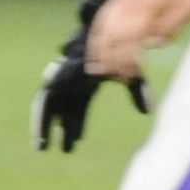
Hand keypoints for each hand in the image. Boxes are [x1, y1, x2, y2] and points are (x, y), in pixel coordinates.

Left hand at [32, 9, 150, 152]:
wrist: (102, 39)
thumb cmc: (117, 54)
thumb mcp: (131, 76)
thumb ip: (139, 93)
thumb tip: (149, 113)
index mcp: (86, 85)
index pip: (80, 109)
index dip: (78, 126)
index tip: (77, 143)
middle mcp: (71, 85)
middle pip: (65, 112)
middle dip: (65, 130)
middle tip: (66, 151)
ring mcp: (61, 83)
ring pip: (50, 109)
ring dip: (45, 128)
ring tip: (42, 148)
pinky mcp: (52, 81)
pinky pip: (42, 104)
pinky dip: (40, 121)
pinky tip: (40, 136)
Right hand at [86, 0, 189, 80]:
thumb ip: (170, 27)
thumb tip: (152, 44)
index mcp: (147, 7)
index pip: (131, 41)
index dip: (128, 60)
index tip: (132, 74)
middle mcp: (130, 2)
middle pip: (113, 37)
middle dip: (112, 60)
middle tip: (116, 78)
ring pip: (103, 28)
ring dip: (99, 50)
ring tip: (97, 68)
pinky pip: (104, 17)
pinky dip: (98, 34)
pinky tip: (98, 45)